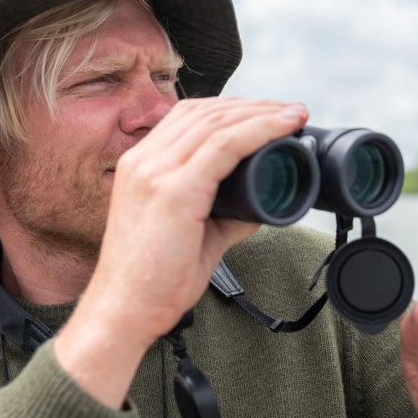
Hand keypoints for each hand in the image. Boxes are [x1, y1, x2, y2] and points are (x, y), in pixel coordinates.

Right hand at [58, 98, 307, 406]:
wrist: (123, 312)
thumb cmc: (152, 281)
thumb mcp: (192, 235)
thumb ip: (225, 216)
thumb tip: (260, 205)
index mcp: (140, 166)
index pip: (187, 116)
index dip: (230, 109)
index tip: (267, 113)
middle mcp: (143, 161)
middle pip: (204, 112)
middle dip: (253, 105)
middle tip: (290, 111)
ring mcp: (155, 172)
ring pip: (216, 123)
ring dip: (262, 112)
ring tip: (294, 114)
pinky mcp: (174, 191)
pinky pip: (224, 146)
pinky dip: (258, 131)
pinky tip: (282, 127)